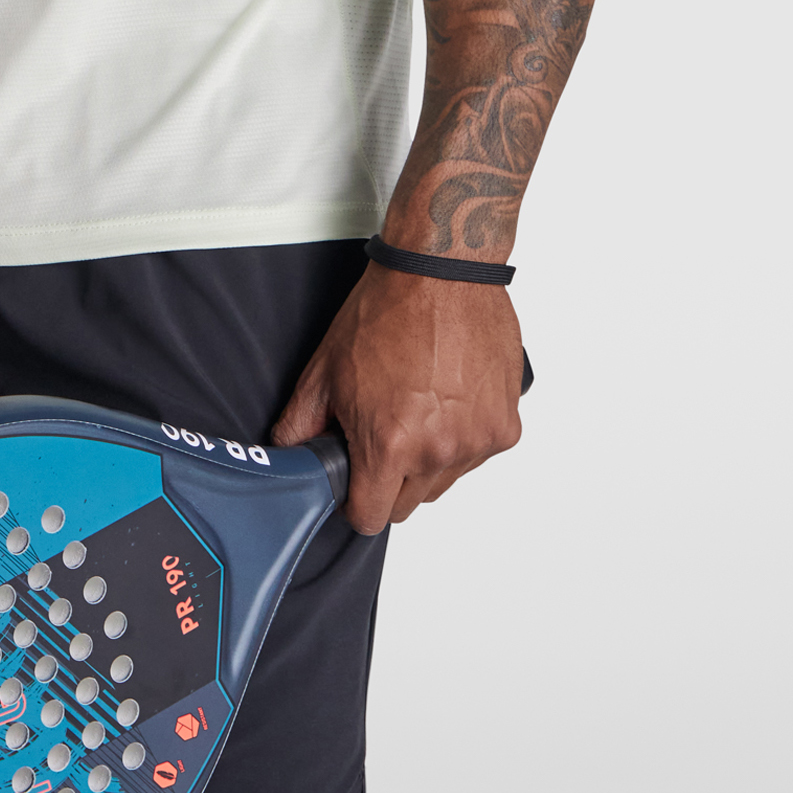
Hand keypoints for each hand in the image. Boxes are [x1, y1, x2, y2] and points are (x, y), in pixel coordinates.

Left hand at [271, 263, 524, 535]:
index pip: (371, 518)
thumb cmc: (386, 312)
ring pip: (444, 481)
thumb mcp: (325, 367)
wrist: (442, 274)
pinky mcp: (505, 428)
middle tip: (381, 433)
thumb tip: (287, 451)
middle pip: (407, 503)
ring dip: (428, 459)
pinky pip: (476, 454)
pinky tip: (447, 398)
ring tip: (416, 406)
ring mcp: (476, 442)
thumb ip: (301, 422)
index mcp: (388, 444)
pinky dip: (463, 437)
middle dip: (389, 480)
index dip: (356, 504)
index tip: (354, 485)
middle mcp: (437, 452)